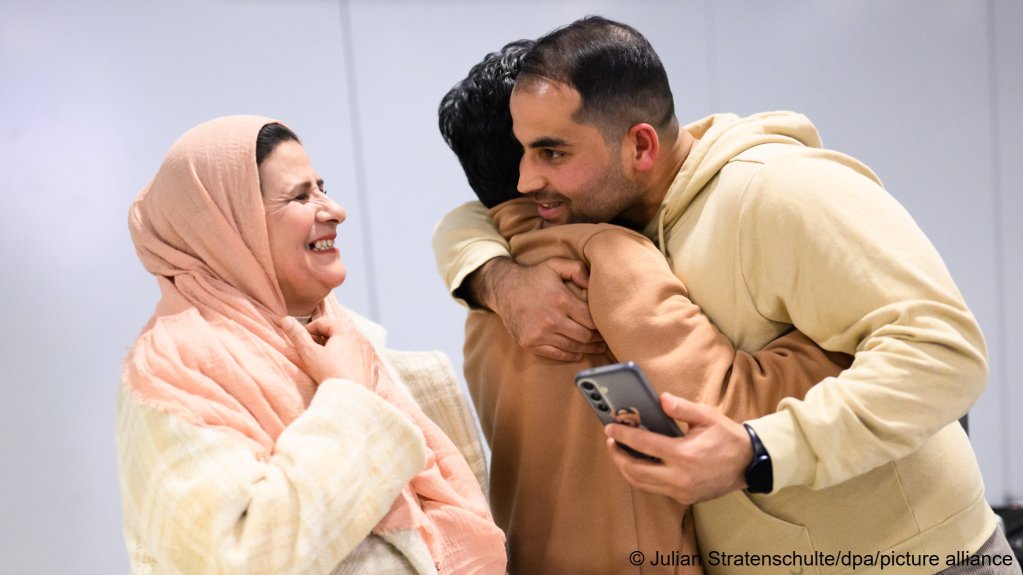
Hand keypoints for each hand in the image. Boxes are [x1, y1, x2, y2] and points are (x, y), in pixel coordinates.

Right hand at [279, 316, 375, 385]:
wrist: (353, 399)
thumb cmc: (331, 374)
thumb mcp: (309, 354)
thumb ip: (297, 336)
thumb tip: (286, 320)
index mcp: (346, 330)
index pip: (324, 322)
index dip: (309, 329)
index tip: (301, 339)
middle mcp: (361, 337)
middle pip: (338, 331)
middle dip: (323, 337)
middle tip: (311, 349)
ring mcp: (369, 352)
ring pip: (349, 343)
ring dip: (336, 347)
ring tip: (324, 359)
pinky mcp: (372, 366)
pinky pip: (358, 356)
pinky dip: (348, 358)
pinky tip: (339, 369)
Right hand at [470, 256, 604, 360]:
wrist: (504, 289)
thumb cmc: (533, 277)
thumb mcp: (555, 264)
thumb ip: (578, 270)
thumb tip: (593, 285)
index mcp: (561, 300)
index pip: (590, 320)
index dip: (601, 325)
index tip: (607, 326)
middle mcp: (551, 319)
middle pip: (584, 336)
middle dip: (598, 339)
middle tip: (604, 339)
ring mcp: (539, 333)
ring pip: (572, 347)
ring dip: (587, 349)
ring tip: (596, 347)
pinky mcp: (529, 343)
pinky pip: (555, 354)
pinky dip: (569, 355)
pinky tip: (578, 353)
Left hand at [604, 393, 751, 504]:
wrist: (748, 464)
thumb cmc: (726, 437)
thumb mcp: (707, 416)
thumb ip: (682, 408)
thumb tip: (660, 399)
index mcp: (684, 454)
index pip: (643, 444)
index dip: (622, 435)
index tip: (610, 427)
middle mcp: (679, 477)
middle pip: (635, 470)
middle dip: (617, 455)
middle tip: (611, 441)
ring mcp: (681, 491)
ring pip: (641, 484)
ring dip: (626, 468)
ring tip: (620, 452)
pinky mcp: (684, 498)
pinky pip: (655, 489)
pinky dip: (642, 477)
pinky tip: (639, 463)